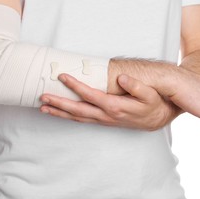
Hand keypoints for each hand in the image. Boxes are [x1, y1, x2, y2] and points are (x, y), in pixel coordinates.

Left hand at [40, 74, 180, 130]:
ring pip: (77, 118)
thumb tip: (121, 78)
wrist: (156, 119)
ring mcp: (103, 120)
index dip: (75, 86)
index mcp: (114, 107)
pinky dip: (68, 117)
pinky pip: (82, 120)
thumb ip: (136, 86)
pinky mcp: (103, 121)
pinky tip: (60, 113)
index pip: (90, 95)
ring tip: (44, 108)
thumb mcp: (149, 95)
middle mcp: (106, 115)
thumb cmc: (152, 105)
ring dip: (60, 113)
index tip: (62, 77)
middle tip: (43, 97)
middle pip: (77, 110)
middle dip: (59, 103)